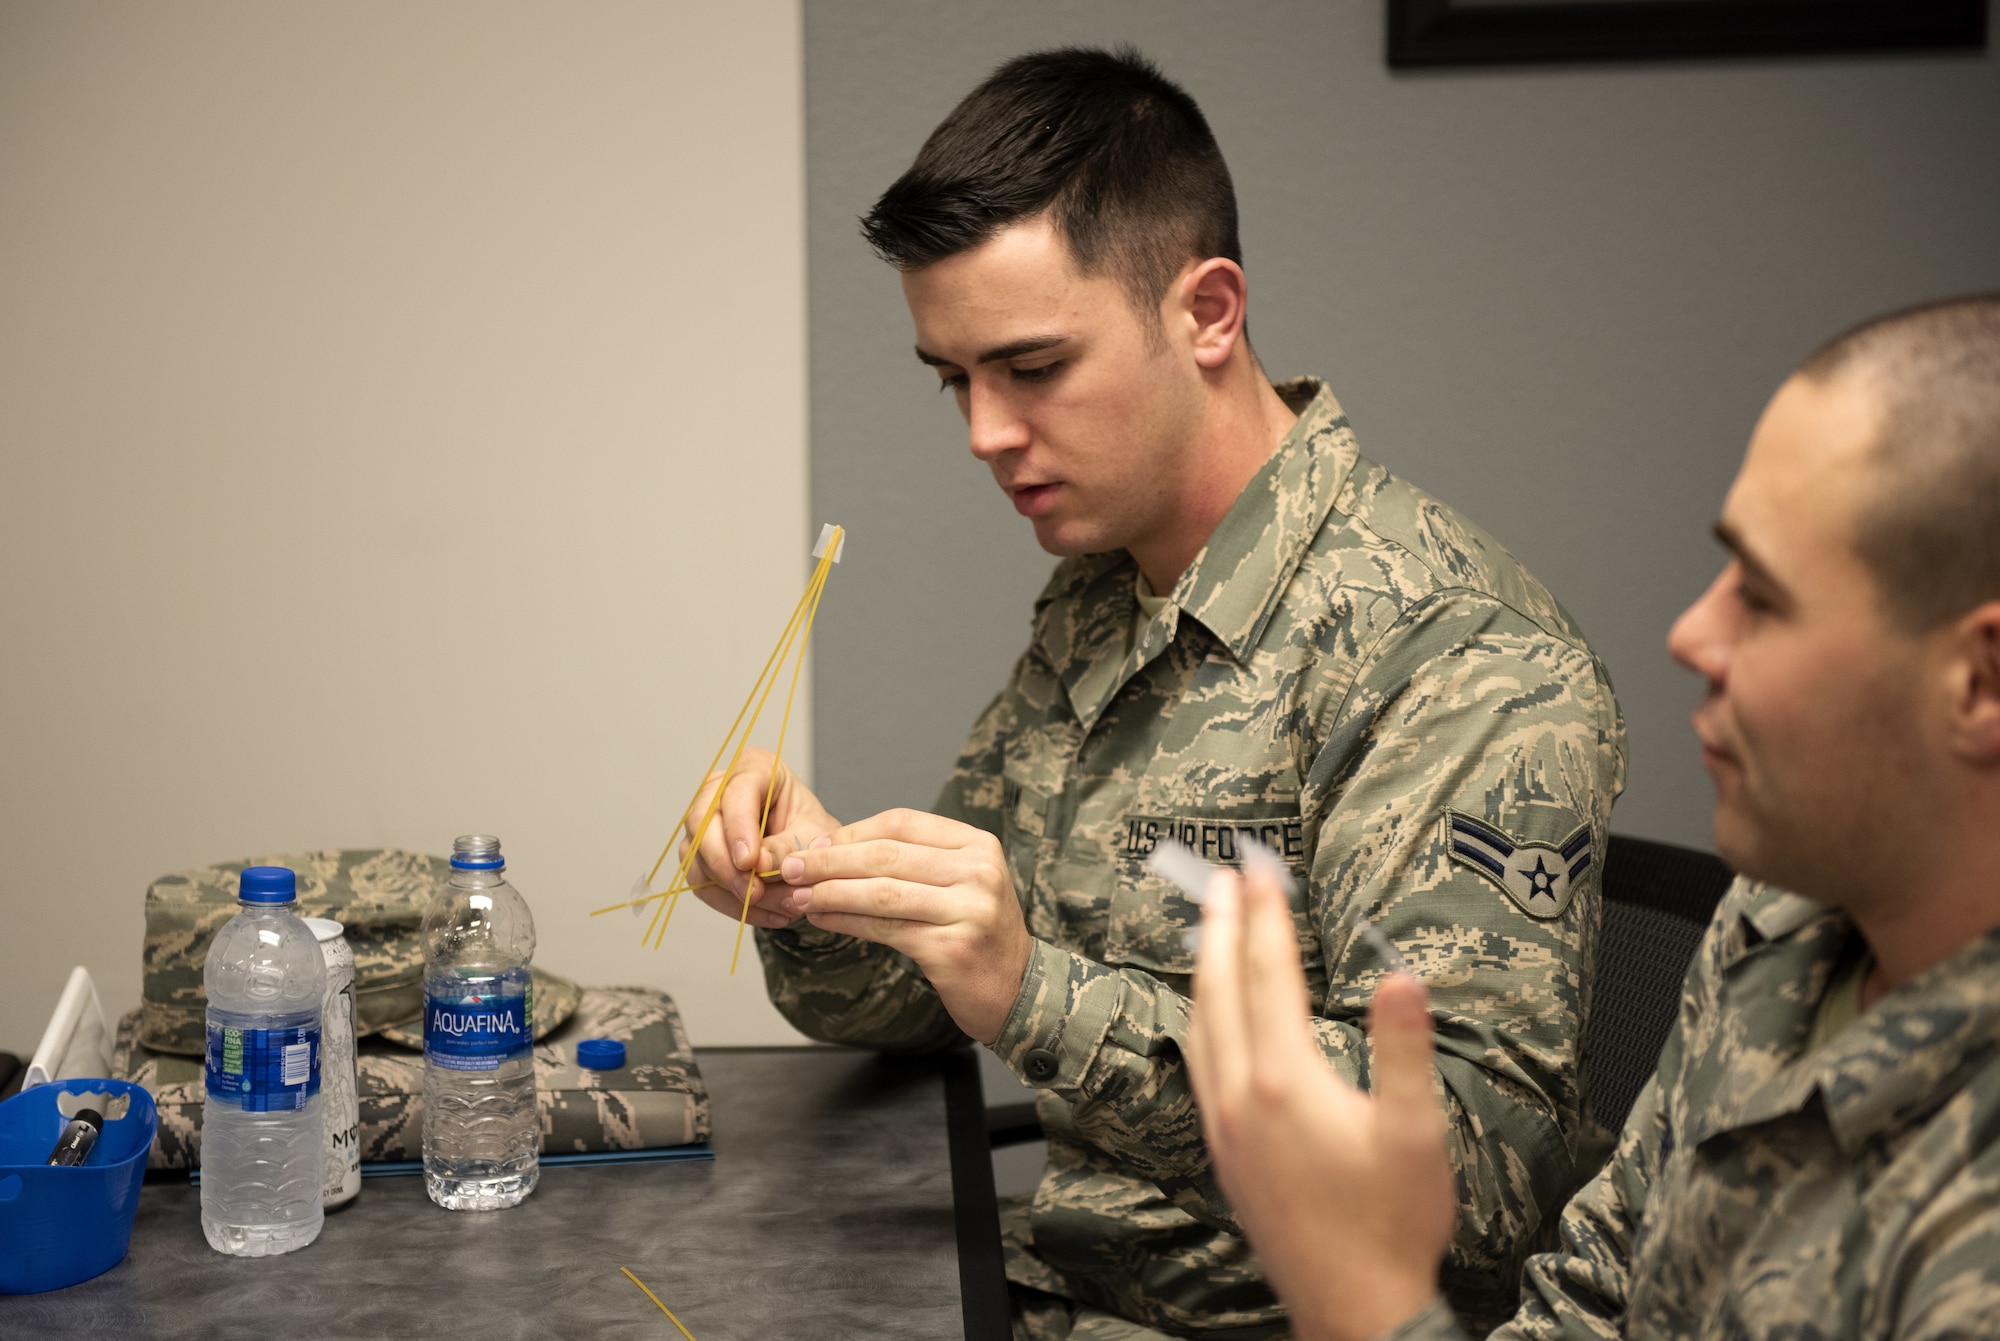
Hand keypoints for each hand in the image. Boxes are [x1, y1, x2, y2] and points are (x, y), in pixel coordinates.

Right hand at [678, 747, 840, 929]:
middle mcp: (721, 789)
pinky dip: (731, 904)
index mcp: (756, 768)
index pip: (736, 792)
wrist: (812, 854)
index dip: (739, 828)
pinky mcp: (698, 853)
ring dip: (731, 890)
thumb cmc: (814, 833)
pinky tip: (764, 914)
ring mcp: (704, 821)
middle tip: (754, 892)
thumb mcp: (814, 837)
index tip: (749, 862)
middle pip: (701, 822)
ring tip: (775, 908)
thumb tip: (758, 866)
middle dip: (726, 864)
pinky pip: (701, 882)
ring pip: (696, 856)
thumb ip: (787, 848)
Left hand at [777, 809, 1032, 1043]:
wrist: (1019, 989)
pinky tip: (823, 919)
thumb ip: (909, 862)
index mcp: (978, 845)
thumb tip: (831, 847)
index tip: (816, 844)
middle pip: (887, 855)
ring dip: (831, 893)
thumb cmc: (977, 933)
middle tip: (791, 867)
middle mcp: (978, 871)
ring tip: (798, 895)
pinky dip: (846, 922)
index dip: (853, 832)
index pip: (902, 823)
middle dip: (830, 861)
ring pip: (881, 892)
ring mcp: (968, 909)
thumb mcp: (957, 883)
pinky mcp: (951, 948)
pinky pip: (884, 929)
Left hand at [1188, 862, 1453, 1340]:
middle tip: (1219, 875)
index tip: (1257, 868)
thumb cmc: (1392, 1225)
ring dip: (1203, 966)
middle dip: (1220, 926)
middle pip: (1220, 989)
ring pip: (1200, 1024)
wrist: (1353, 1306)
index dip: (1263, 915)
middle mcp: (1241, 1096)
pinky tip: (1210, 1013)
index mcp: (1284, 1080)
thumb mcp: (1414, 1133)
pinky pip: (1199, 1061)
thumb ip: (1403, 1048)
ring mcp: (1225, 1124)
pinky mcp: (1224, 1149)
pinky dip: (1201, 1016)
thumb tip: (1402, 978)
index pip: (1267, 975)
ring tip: (1208, 925)